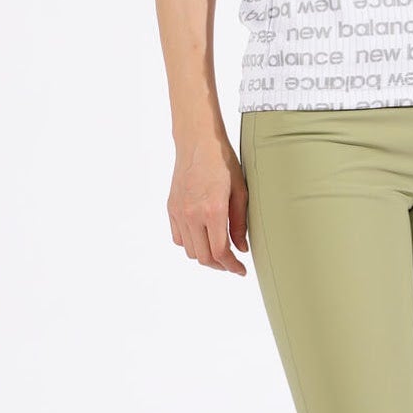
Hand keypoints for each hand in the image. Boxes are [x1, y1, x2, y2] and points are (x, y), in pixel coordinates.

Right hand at [168, 131, 249, 275]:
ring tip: (219, 252)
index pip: (220, 252)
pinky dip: (190, 244)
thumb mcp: (240, 192)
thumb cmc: (223, 163)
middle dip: (220, 265)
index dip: (231, 266)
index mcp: (213, 210)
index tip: (241, 270)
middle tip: (232, 264)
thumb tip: (241, 249)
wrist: (198, 143)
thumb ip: (240, 224)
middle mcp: (192, 214)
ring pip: (190, 251)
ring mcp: (179, 212)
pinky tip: (203, 238)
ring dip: (205, 256)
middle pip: (203, 256)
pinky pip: (178, 238)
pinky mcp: (171, 208)